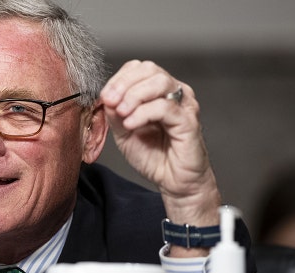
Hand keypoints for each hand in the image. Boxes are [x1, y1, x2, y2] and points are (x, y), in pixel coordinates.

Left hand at [100, 60, 219, 229]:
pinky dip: (143, 113)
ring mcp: (184, 105)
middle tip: (110, 102)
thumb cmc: (153, 156)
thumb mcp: (124, 133)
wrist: (173, 181)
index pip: (138, 69)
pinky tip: (131, 124)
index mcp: (158, 92)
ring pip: (159, 82)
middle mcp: (174, 93)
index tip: (105, 97)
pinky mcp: (189, 121)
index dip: (119, 79)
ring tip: (122, 114)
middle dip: (124, 84)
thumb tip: (107, 97)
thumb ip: (115, 114)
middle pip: (149, 69)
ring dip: (134, 96)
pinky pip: (165, 107)